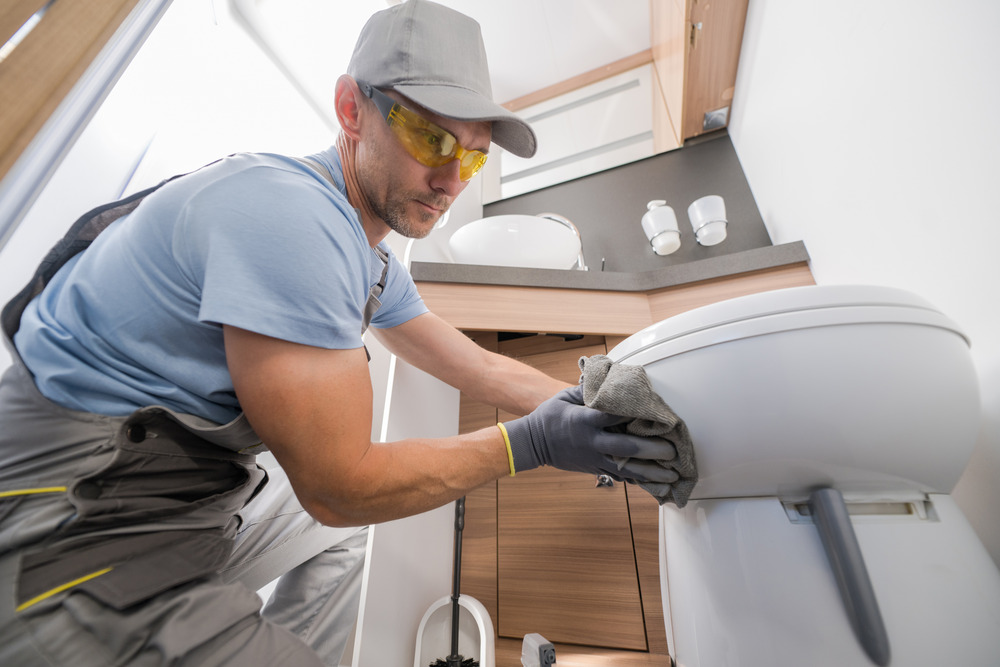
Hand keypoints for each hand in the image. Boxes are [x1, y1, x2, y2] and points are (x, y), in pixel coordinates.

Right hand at [502, 386, 679, 483]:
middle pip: (626, 448)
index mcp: (585, 421)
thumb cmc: (550, 416)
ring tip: (672, 475)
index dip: (636, 414)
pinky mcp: (595, 469)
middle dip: (651, 450)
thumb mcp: (566, 397)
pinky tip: (656, 483)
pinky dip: (639, 480)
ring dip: (651, 472)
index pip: (614, 416)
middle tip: (672, 450)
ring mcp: (594, 459)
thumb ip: (589, 390)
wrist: (533, 443)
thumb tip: (611, 379)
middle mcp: (592, 442)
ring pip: (626, 469)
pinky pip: (619, 476)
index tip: (657, 413)